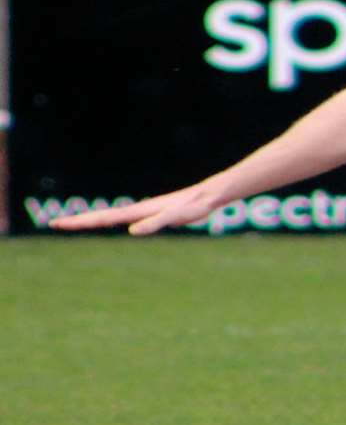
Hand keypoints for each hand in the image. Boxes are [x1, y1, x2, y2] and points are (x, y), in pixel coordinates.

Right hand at [49, 183, 222, 235]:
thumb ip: (155, 222)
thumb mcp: (175, 216)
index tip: (59, 224)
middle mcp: (138, 210)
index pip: (104, 218)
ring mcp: (145, 211)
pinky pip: (127, 217)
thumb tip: (132, 230)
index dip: (82, 221)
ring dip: (92, 219)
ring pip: (113, 216)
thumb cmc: (195, 205)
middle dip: (79, 220)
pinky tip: (110, 222)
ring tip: (75, 223)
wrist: (211, 194)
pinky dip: (112, 220)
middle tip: (55, 223)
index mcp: (139, 211)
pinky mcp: (154, 213)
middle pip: (103, 216)